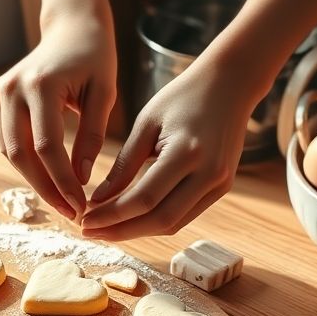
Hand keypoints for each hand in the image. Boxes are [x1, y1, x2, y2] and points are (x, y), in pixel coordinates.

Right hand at [0, 12, 116, 219]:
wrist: (70, 29)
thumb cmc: (94, 59)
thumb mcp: (104, 94)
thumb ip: (91, 136)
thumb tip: (81, 179)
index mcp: (40, 84)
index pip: (46, 147)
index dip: (63, 182)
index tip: (81, 205)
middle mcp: (11, 88)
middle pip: (21, 154)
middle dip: (46, 189)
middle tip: (70, 212)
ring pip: (10, 152)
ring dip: (35, 180)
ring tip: (62, 199)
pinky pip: (7, 142)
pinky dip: (26, 163)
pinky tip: (49, 177)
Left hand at [80, 64, 253, 239]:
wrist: (230, 84)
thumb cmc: (183, 96)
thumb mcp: (146, 124)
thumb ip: (124, 165)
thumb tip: (99, 200)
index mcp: (187, 152)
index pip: (144, 199)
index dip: (112, 216)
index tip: (85, 221)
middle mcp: (209, 174)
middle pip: (160, 220)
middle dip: (121, 231)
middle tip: (89, 232)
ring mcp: (219, 184)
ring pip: (173, 224)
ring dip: (137, 231)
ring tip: (106, 229)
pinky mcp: (222, 188)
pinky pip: (185, 215)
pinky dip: (156, 221)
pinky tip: (131, 219)